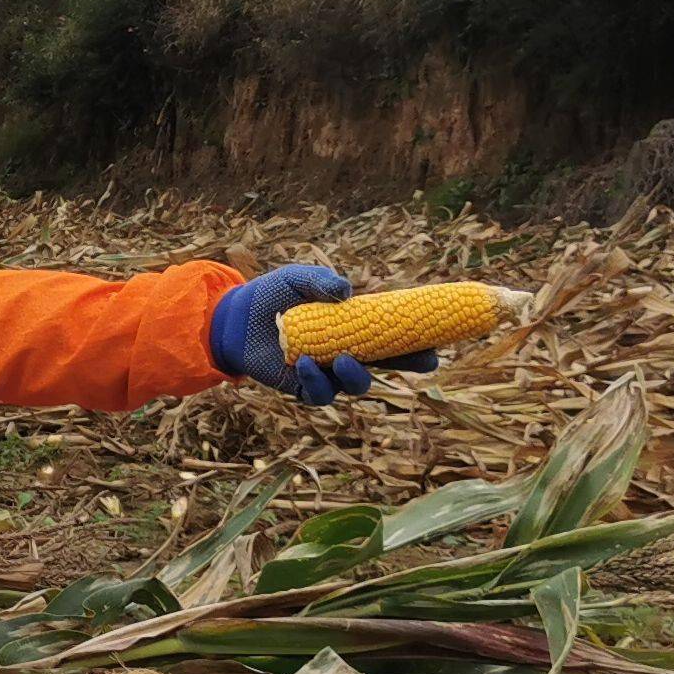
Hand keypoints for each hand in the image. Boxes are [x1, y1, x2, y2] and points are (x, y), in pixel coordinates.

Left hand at [208, 261, 437, 405]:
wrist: (235, 317)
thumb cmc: (273, 295)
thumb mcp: (298, 279)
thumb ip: (321, 281)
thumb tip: (347, 292)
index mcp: (354, 326)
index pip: (393, 336)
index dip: (417, 341)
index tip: (437, 342)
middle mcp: (347, 352)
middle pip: (388, 364)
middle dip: (408, 363)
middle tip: (422, 359)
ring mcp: (328, 372)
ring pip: (357, 385)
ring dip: (356, 375)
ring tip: (344, 358)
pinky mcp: (304, 387)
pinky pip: (320, 394)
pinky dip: (317, 381)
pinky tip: (307, 365)